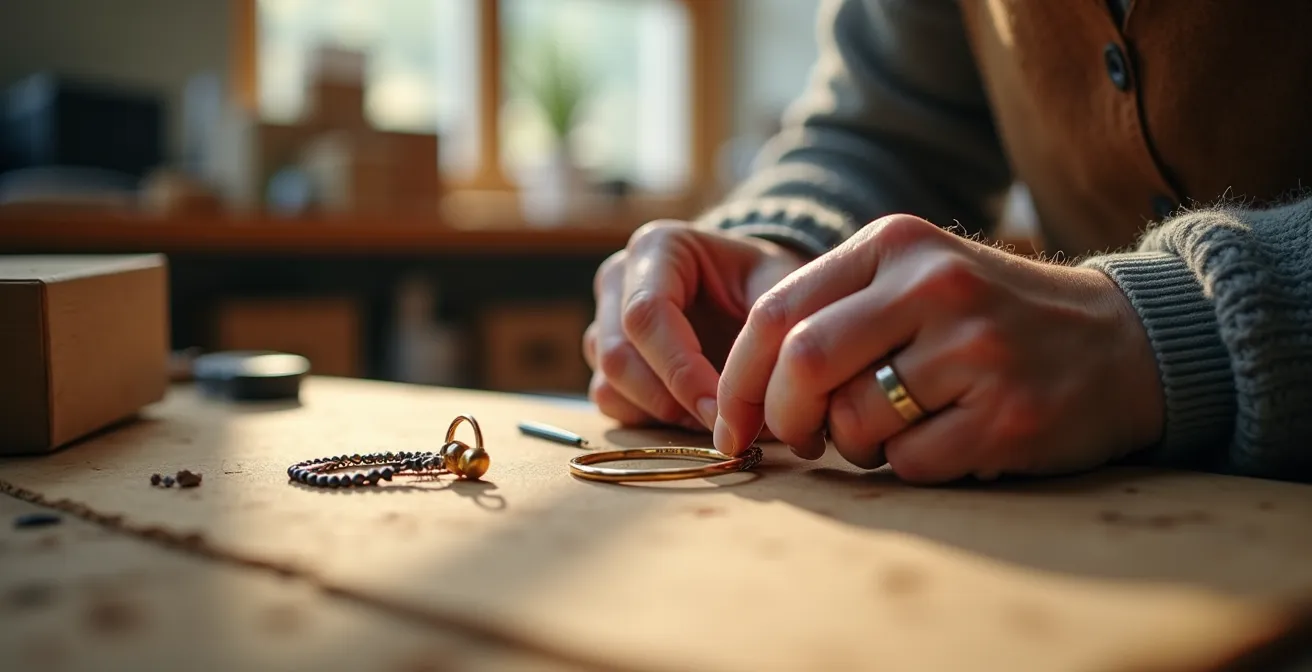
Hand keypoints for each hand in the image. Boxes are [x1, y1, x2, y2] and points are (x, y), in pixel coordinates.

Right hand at [584, 221, 808, 430]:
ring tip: (715, 415)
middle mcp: (619, 280)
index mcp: (658, 247)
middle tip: (724, 423)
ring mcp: (604, 321)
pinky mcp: (604, 360)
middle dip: (673, 400)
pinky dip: (649, 419)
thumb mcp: (781, 290)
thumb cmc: (769, 286)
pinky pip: (610, 401)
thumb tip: (754, 406)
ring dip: (662, 413)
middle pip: (618, 355)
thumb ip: (768, 333)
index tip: (725, 411)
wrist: (756, 295)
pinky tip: (693, 412)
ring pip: (609, 384)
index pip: (646, 314)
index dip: (681, 371)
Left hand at [713, 215, 1163, 482]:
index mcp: (895, 245)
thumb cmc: (991, 320)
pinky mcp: (1007, 414)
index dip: (737, 378)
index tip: (730, 423)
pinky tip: (942, 443)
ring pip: (855, 420)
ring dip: (853, 446)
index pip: (776, 310)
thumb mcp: (914, 281)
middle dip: (781, 417)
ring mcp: (975, 349)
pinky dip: (906, 467)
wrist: (1123, 343)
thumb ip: (833, 314)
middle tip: (794, 440)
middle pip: (804, 361)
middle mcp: (933, 285)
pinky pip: (910, 463)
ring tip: (891, 432)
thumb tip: (747, 394)